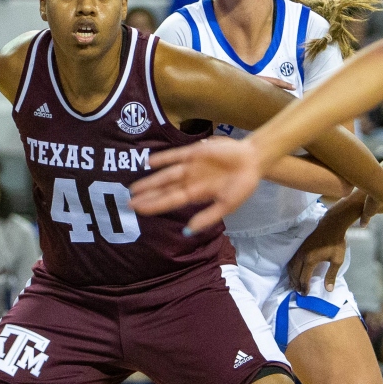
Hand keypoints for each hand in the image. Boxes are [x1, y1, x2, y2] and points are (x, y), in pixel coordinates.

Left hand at [132, 137, 262, 232]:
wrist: (253, 161)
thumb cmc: (243, 185)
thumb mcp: (227, 206)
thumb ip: (208, 217)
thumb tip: (188, 231)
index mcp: (197, 194)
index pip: (170, 201)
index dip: (154, 206)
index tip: (137, 210)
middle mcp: (190, 181)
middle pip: (164, 189)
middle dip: (147, 196)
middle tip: (128, 203)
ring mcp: (191, 166)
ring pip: (166, 175)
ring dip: (150, 181)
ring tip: (134, 188)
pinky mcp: (195, 152)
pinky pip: (175, 156)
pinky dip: (163, 159)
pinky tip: (149, 163)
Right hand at [287, 219, 348, 291]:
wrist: (331, 225)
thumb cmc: (336, 243)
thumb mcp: (337, 260)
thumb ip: (331, 275)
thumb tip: (328, 289)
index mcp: (310, 260)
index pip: (304, 278)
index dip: (304, 287)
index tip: (305, 294)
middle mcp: (301, 256)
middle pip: (295, 274)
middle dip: (296, 284)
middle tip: (298, 291)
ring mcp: (299, 251)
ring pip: (291, 267)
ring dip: (292, 277)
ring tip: (293, 284)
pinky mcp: (299, 247)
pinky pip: (291, 260)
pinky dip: (290, 269)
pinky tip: (292, 272)